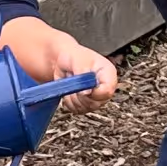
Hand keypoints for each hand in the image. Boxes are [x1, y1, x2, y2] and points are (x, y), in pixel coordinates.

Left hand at [0, 17, 117, 110]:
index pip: (108, 91)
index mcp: (108, 72)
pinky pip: (78, 110)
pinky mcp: (85, 102)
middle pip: (97, 102)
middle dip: (81, 96)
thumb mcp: (77, 58)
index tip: (83, 89)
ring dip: (74, 99)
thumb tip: (87, 91)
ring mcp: (95, 95)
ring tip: (69, 85)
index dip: (95, 93)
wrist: (58, 59)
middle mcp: (104, 85)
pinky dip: (70, 103)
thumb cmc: (69, 54)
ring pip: (87, 108)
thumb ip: (84, 73)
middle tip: (72, 83)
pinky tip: (67, 91)